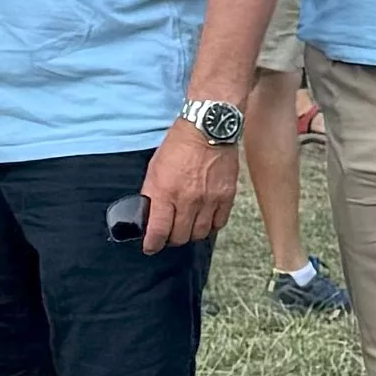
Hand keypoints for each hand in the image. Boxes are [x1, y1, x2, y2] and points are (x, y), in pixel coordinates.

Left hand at [141, 123, 237, 251]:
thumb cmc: (179, 145)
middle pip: (180, 236)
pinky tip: (205, 219)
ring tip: (187, 226)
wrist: (208, 128)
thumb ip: (152, 193)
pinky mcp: (226, 196)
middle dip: (171, 239)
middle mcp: (187, 200)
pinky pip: (219, 223)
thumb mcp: (154, 167)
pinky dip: (211, 225)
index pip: (158, 231)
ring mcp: (209, 200)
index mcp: (165, 192)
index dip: (152, 244)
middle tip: (169, 234)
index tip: (150, 247)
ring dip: (191, 233)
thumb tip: (149, 214)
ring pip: (200, 233)